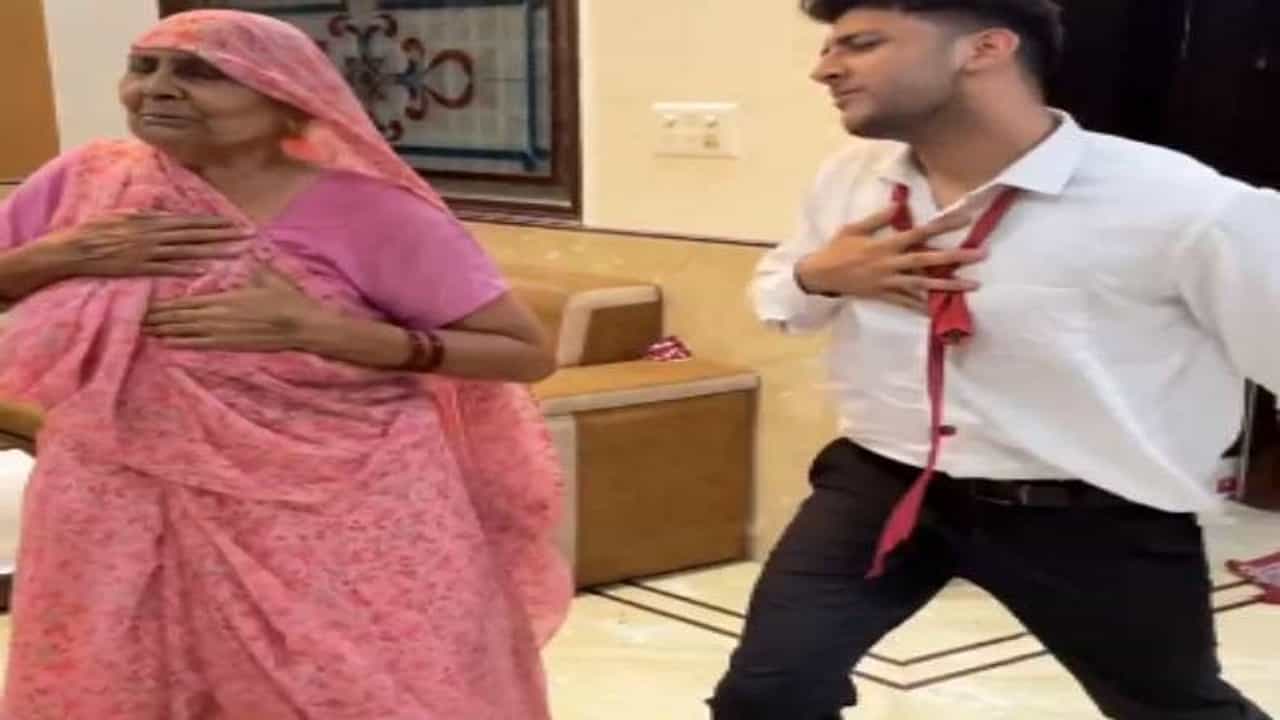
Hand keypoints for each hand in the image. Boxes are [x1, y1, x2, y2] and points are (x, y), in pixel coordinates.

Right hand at [42, 212, 249, 278]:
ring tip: (234, 252)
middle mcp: (154, 233)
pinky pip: (167, 267)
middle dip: (221, 235)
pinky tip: (204, 269)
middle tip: (245, 235)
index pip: (189, 221)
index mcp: (151, 220)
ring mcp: (148, 251)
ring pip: (187, 250)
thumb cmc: (97, 230)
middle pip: (195, 234)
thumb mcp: (124, 216)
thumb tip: (163, 213)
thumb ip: (146, 216)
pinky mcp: (140, 267)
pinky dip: (186, 267)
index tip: (232, 222)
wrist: (75, 248)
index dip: (212, 222)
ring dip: (212, 251)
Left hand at [143, 263, 322, 351]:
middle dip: (160, 318)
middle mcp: (219, 316)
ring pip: (188, 332)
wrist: (302, 326)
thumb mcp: (270, 277)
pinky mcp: (233, 345)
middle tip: (139, 320)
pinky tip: (170, 343)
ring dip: (167, 331)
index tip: (149, 305)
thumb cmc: (289, 300)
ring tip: (148, 331)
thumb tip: (248, 253)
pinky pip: (202, 344)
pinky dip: (184, 343)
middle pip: (182, 317)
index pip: (188, 302)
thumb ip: (255, 268)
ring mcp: (224, 333)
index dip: (167, 305)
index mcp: (226, 297)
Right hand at [794, 206, 986, 311]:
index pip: (919, 232)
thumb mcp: (854, 229)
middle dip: (956, 258)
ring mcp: (888, 282)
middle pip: (928, 260)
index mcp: (885, 245)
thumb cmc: (836, 249)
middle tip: (981, 255)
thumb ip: (878, 218)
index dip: (943, 225)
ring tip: (973, 286)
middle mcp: (890, 264)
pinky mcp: (883, 295)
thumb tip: (900, 203)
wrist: (820, 276)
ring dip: (949, 285)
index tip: (965, 219)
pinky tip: (940, 310)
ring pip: (923, 284)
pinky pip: (907, 302)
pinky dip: (923, 306)